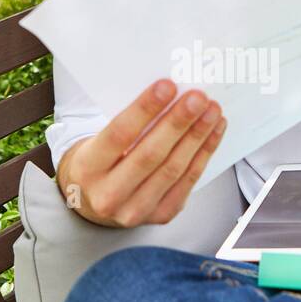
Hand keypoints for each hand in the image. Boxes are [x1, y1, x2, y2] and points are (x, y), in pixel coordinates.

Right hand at [55, 79, 227, 227]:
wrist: (95, 201)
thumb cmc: (100, 161)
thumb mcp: (98, 141)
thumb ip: (128, 123)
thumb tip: (169, 94)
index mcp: (87, 168)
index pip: (119, 134)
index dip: (145, 109)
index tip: (167, 86)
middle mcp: (108, 195)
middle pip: (151, 154)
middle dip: (178, 122)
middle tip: (197, 97)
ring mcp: (135, 210)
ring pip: (173, 169)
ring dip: (197, 137)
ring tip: (211, 111)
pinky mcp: (160, 216)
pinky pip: (187, 182)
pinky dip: (203, 154)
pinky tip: (213, 132)